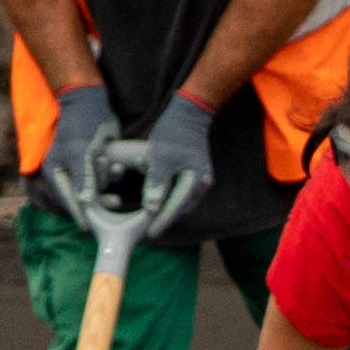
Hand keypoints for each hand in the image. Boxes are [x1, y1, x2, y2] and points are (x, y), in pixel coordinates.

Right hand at [38, 81, 118, 207]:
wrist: (89, 100)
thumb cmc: (80, 124)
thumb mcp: (81, 151)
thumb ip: (82, 177)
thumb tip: (84, 201)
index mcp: (55, 172)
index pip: (66, 199)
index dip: (79, 213)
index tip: (89, 227)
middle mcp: (66, 174)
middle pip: (82, 198)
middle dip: (99, 197)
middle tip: (116, 201)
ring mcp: (81, 170)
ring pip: (95, 188)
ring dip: (107, 182)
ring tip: (116, 169)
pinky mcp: (94, 164)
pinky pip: (103, 177)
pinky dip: (111, 173)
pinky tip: (117, 166)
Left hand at [127, 91, 216, 239]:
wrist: (190, 114)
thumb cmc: (173, 134)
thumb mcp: (160, 158)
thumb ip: (157, 185)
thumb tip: (151, 209)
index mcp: (195, 181)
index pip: (176, 208)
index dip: (161, 222)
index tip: (149, 235)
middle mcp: (202, 184)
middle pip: (180, 209)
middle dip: (164, 219)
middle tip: (147, 232)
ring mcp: (202, 180)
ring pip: (182, 202)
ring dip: (167, 210)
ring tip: (151, 221)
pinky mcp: (197, 176)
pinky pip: (183, 194)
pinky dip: (171, 199)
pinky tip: (159, 202)